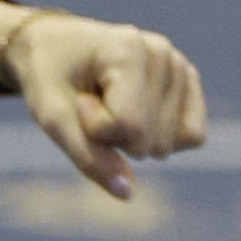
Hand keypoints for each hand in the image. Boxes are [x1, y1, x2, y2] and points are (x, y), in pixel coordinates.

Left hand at [0, 7, 208, 201]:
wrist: (55, 47)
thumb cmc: (50, 79)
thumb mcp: (53, 119)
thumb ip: (88, 157)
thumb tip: (127, 193)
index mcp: (127, 50)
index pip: (126, 126)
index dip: (94, 129)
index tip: (78, 101)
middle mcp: (162, 52)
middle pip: (148, 140)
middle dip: (112, 136)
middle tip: (92, 102)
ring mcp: (179, 66)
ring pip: (168, 143)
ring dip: (131, 137)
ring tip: (110, 102)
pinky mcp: (189, 81)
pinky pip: (191, 137)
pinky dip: (160, 138)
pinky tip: (139, 113)